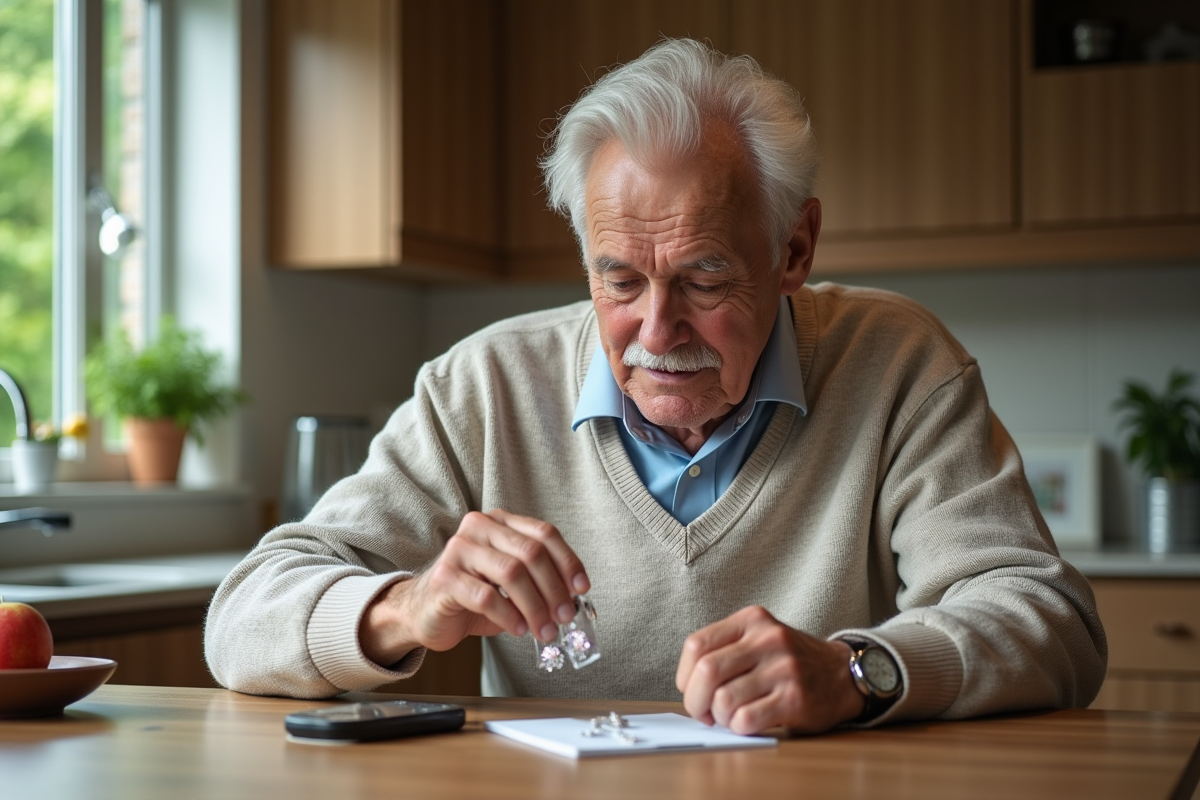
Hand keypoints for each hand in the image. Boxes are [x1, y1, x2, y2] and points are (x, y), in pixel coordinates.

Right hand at [360, 509, 589, 665]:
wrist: (425, 612)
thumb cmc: (473, 596)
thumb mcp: (511, 583)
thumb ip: (538, 581)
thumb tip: (574, 597)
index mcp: (500, 522)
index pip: (544, 533)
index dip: (567, 561)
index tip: (582, 588)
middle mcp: (479, 527)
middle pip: (531, 553)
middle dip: (554, 589)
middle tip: (565, 616)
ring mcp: (459, 549)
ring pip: (511, 573)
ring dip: (535, 607)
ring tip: (544, 629)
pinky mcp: (445, 576)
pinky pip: (486, 596)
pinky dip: (508, 616)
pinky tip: (517, 629)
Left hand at [675, 606, 864, 734]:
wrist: (843, 674)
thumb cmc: (790, 661)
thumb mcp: (759, 638)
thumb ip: (725, 651)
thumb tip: (688, 686)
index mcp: (751, 620)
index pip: (696, 645)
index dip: (685, 675)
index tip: (691, 689)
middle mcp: (768, 639)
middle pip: (706, 672)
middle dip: (695, 701)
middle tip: (703, 713)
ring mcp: (783, 668)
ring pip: (724, 700)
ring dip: (719, 717)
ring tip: (730, 717)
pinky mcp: (795, 698)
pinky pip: (746, 720)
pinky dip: (738, 728)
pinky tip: (747, 723)